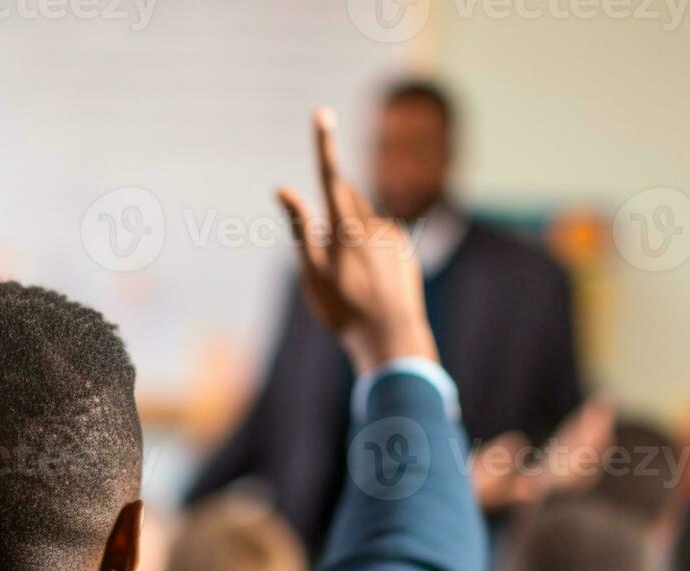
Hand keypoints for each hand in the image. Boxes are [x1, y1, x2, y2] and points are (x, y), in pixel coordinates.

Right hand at [278, 108, 433, 374]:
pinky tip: (369, 280)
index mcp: (345, 228)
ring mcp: (393, 235)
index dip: (324, 144)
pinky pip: (381, 237)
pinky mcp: (405, 248)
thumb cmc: (343, 310)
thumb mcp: (312, 273)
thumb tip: (284, 190)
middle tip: (328, 253)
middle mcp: (372, 224)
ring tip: (350, 278)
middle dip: (333, 206)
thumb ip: (300, 228)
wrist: (390, 337)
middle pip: (347, 197)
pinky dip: (369, 248)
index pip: (331, 176)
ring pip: (364, 220)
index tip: (322, 113)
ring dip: (350, 234)